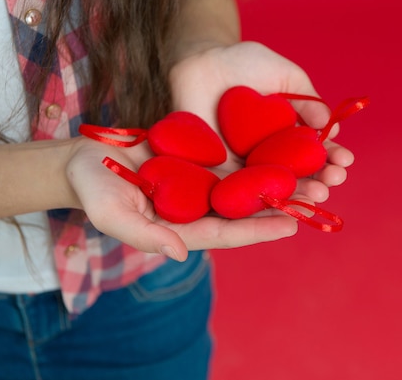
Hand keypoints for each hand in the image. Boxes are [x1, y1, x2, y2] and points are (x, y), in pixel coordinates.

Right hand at [66, 137, 299, 260]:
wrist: (86, 160)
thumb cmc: (94, 190)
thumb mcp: (112, 215)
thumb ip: (144, 236)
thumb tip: (179, 253)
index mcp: (182, 229)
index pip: (227, 232)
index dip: (257, 229)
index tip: (290, 224)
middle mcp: (197, 210)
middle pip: (244, 211)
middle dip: (278, 206)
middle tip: (315, 198)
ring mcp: (199, 187)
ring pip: (243, 187)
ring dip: (274, 182)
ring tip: (309, 174)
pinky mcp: (198, 165)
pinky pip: (231, 163)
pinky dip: (255, 158)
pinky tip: (279, 148)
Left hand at [169, 41, 354, 200]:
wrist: (202, 60)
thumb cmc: (244, 63)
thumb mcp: (285, 75)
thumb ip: (308, 99)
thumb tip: (331, 127)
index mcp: (288, 134)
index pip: (314, 152)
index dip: (332, 158)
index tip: (345, 160)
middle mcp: (269, 154)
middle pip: (299, 175)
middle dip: (321, 180)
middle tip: (334, 180)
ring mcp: (245, 165)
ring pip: (274, 187)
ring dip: (299, 195)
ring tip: (319, 195)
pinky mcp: (219, 172)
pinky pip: (241, 190)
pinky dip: (261, 200)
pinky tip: (281, 202)